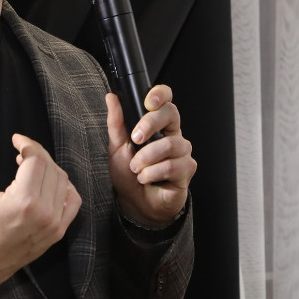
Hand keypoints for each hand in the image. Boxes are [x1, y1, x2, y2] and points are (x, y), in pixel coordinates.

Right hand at [0, 130, 80, 298]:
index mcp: (22, 201)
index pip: (36, 159)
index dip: (27, 144)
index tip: (15, 139)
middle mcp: (43, 213)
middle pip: (50, 167)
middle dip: (36, 153)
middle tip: (21, 151)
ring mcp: (54, 224)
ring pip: (63, 181)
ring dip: (48, 168)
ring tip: (29, 167)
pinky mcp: (58, 232)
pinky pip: (72, 201)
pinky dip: (64, 187)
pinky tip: (46, 183)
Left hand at [105, 85, 195, 227]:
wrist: (135, 204)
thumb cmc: (129, 175)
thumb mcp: (117, 147)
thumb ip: (116, 122)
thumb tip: (112, 97)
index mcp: (159, 126)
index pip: (166, 101)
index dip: (161, 95)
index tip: (148, 102)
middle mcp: (174, 135)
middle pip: (172, 114)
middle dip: (150, 124)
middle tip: (135, 139)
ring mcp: (182, 152)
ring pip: (170, 144)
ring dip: (147, 158)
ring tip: (136, 169)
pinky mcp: (186, 170)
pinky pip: (172, 165)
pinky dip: (153, 173)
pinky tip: (146, 178)